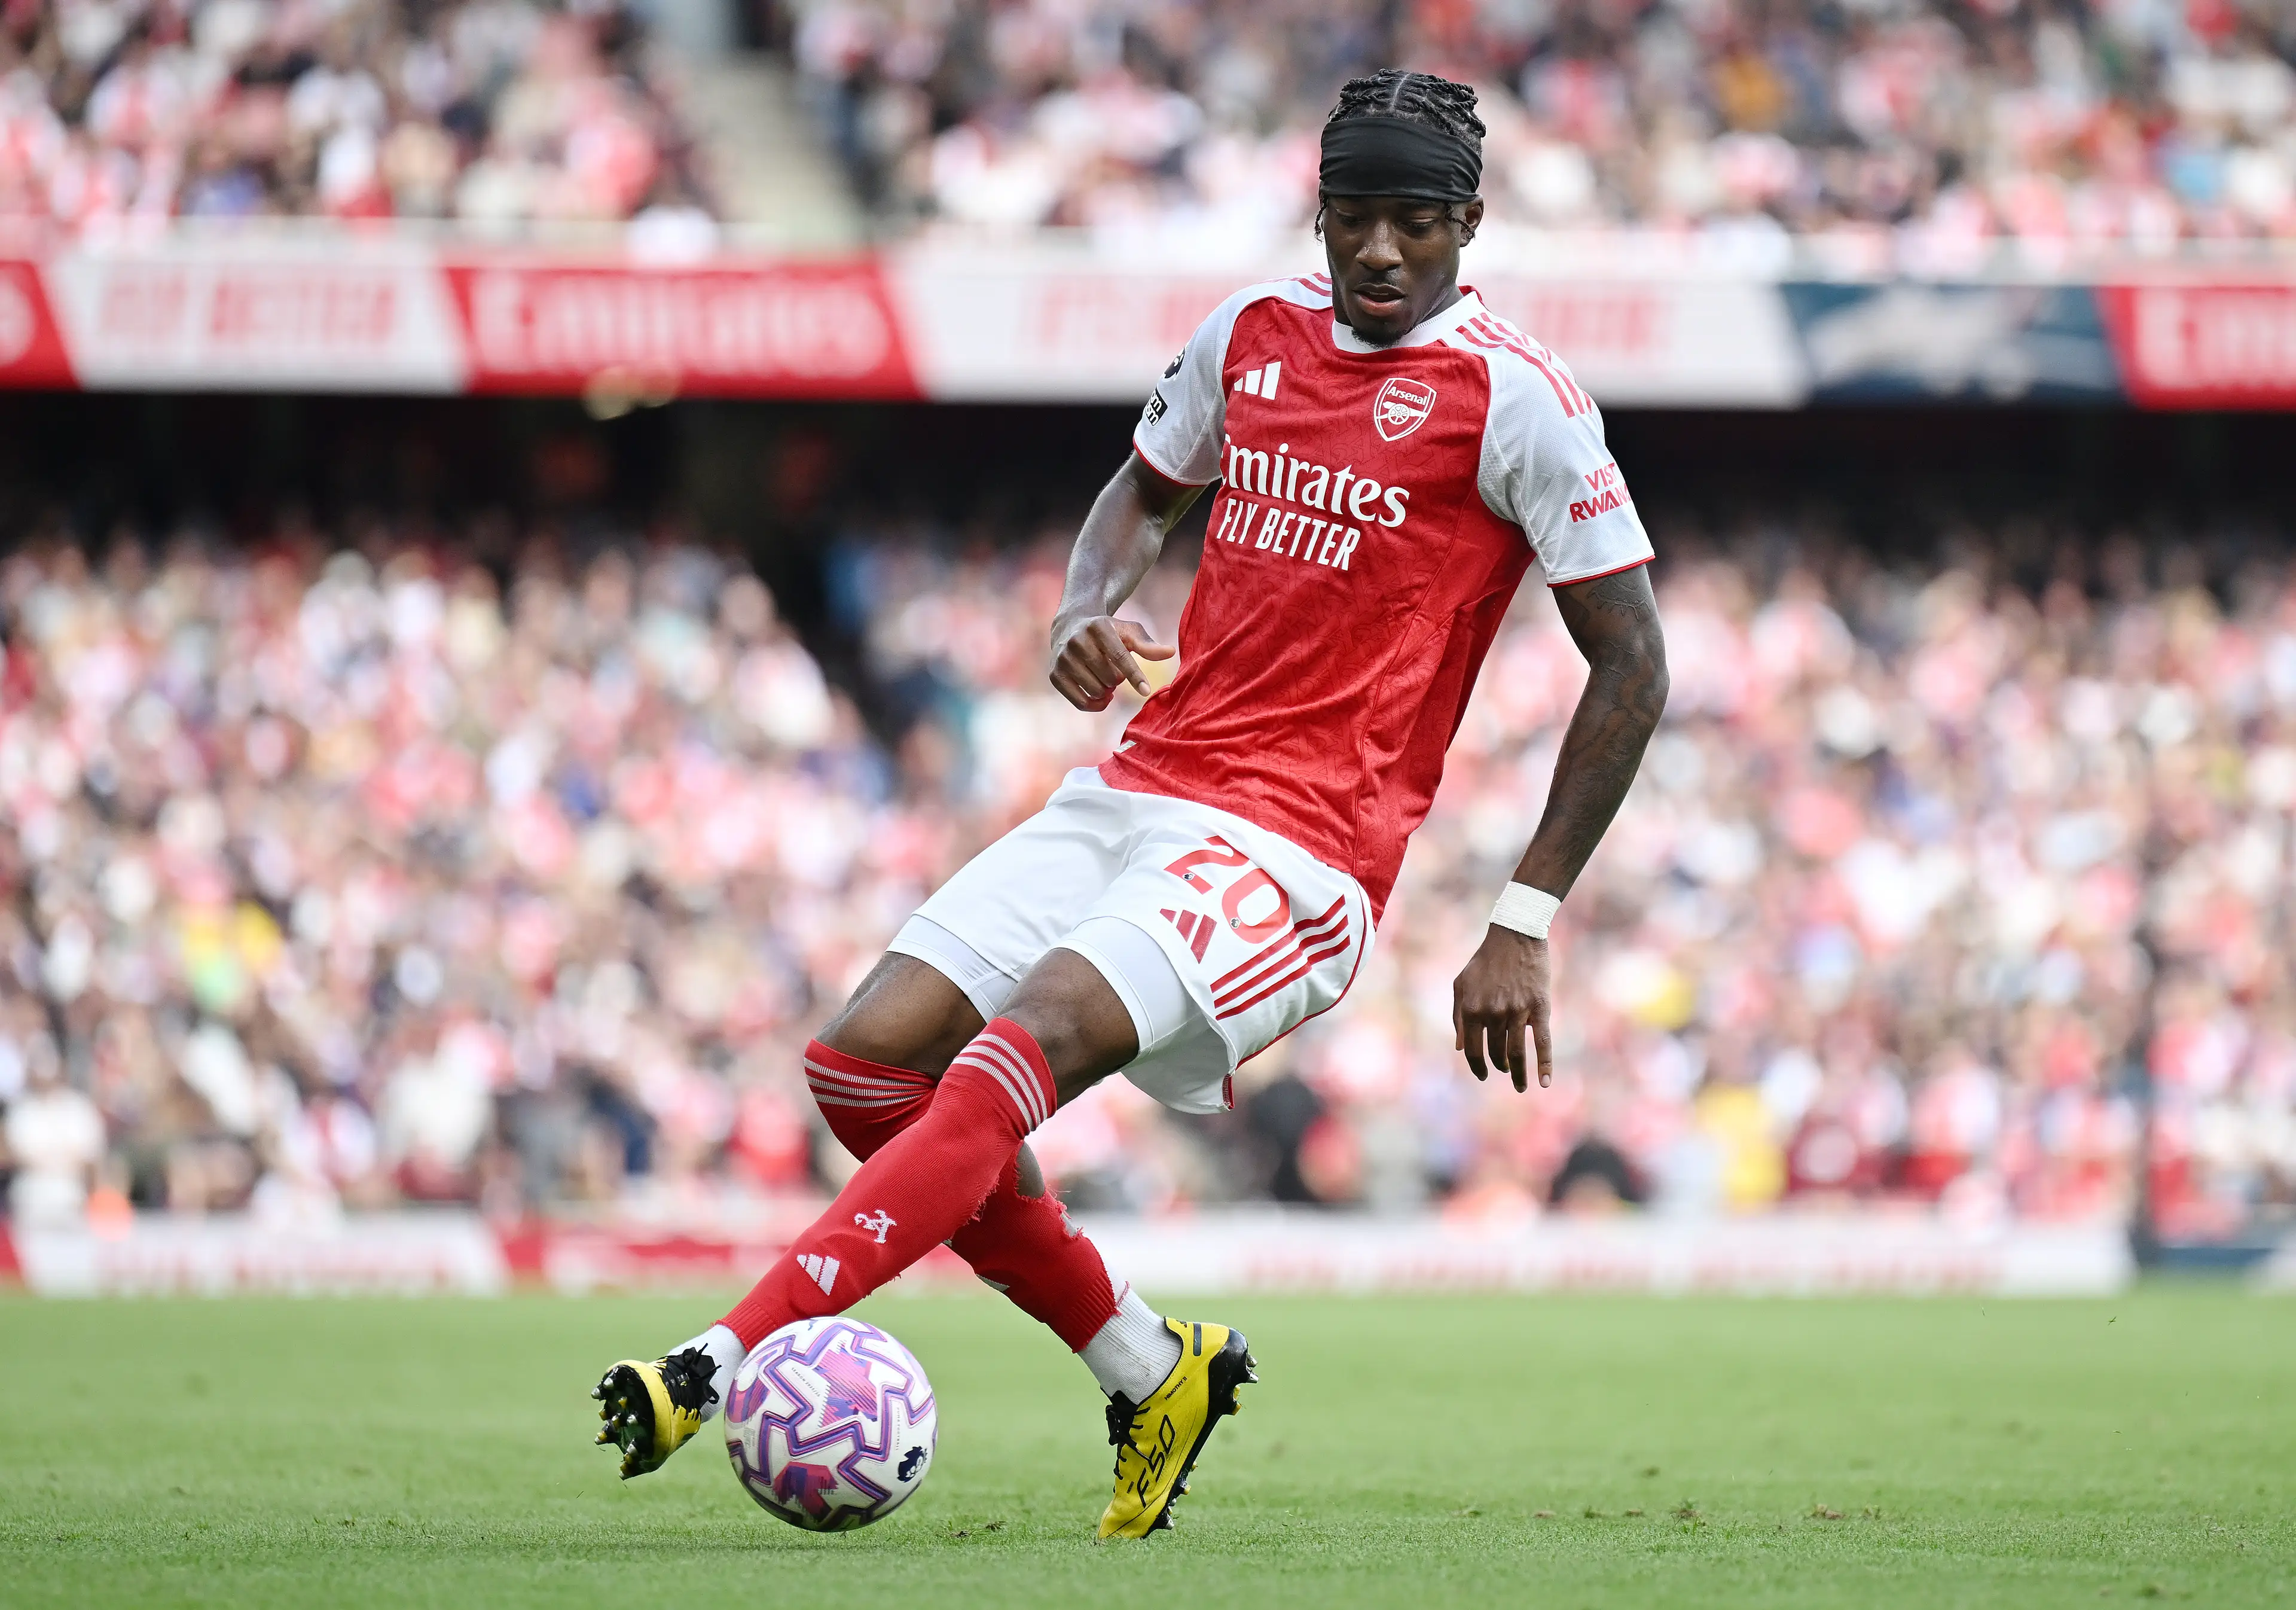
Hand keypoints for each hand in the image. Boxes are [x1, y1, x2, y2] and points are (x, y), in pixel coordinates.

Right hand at [1049, 615, 1173, 710]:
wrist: (1070, 627)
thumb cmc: (1107, 632)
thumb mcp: (1128, 632)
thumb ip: (1147, 645)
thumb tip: (1170, 652)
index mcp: (1098, 628)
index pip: (1120, 656)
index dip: (1135, 675)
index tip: (1146, 691)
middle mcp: (1076, 642)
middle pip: (1110, 678)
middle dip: (1118, 679)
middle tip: (1114, 669)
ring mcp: (1063, 659)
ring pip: (1097, 691)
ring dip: (1107, 690)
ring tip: (1104, 676)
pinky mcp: (1055, 676)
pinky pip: (1081, 703)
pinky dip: (1096, 704)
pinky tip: (1102, 696)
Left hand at [1452, 926, 1552, 1090]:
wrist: (1515, 935)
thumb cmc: (1486, 960)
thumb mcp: (1461, 984)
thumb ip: (1458, 1016)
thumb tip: (1461, 1048)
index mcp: (1470, 1009)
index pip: (1472, 1050)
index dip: (1477, 1067)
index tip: (1483, 1074)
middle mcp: (1492, 1014)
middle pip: (1495, 1053)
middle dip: (1500, 1066)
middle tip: (1505, 1070)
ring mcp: (1516, 1012)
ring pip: (1516, 1053)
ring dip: (1518, 1074)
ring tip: (1520, 1086)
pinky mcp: (1539, 1009)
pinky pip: (1542, 1043)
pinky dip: (1544, 1065)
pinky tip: (1544, 1083)